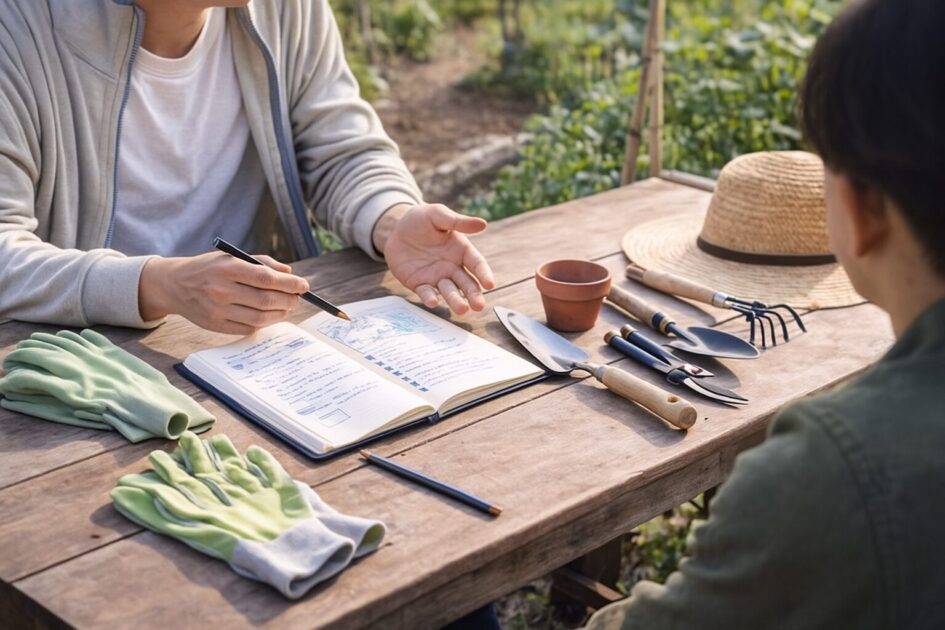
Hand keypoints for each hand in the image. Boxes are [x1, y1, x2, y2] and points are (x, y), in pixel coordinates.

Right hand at [139, 252, 308, 334]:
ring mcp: (217, 310)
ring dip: (280, 313)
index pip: (267, 278)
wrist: (174, 284)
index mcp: (227, 268)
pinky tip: (269, 315)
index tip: (304, 286)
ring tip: (286, 306)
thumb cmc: (209, 268)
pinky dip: (264, 322)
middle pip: (266, 300)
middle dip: (288, 300)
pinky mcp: (215, 325)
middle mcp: (221, 290)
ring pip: (260, 317)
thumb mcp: (231, 256)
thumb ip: (262, 263)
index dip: (290, 283)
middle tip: (297, 298)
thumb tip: (289, 273)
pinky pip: (248, 328)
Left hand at [375, 203, 495, 313]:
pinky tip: (433, 301)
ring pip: (449, 292)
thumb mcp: (438, 215)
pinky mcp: (420, 284)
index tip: (490, 284)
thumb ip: (458, 222)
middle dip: (474, 295)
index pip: (477, 264)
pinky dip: (430, 298)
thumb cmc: (421, 219)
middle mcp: (452, 267)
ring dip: (456, 301)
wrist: (396, 229)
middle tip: (479, 306)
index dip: (484, 274)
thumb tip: (483, 224)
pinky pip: (426, 292)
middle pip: (467, 283)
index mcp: (461, 250)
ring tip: (462, 310)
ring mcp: (437, 278)